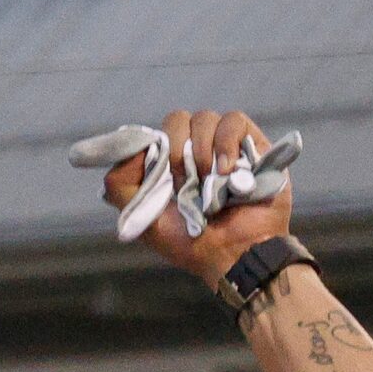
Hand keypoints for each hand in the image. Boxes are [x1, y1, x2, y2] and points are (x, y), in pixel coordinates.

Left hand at [104, 108, 290, 286]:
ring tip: (210, 179)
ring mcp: (222, 146)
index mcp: (168, 165)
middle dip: (176, 147)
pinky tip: (226, 169)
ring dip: (202, 149)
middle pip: (177, 119)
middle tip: (183, 177)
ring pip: (204, 118)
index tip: (161, 172)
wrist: (232, 254)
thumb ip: (121, 186)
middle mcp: (194, 151)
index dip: (154, 146)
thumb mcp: (142, 220)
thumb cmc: (189, 241)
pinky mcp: (252, 143)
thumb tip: (128, 149)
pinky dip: (226, 142)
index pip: (154, 134)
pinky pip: (234, 120)